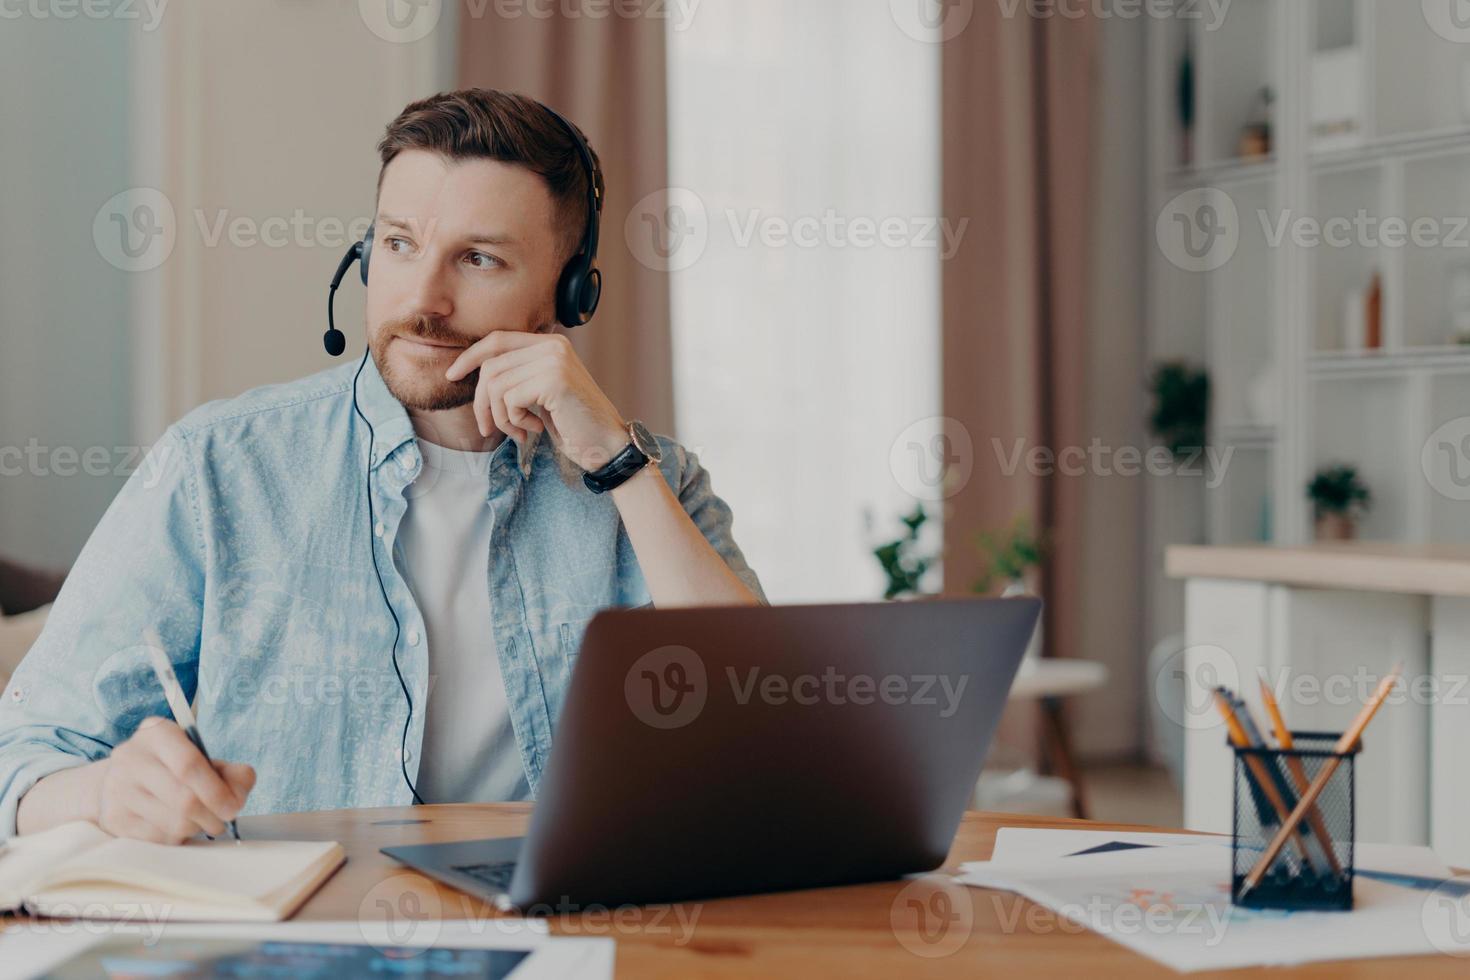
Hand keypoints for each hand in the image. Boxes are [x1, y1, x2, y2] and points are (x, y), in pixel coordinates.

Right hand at [91, 717, 254, 843]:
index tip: (234, 807)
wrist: (120, 780)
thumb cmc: (172, 768)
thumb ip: (231, 771)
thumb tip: (239, 792)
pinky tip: (177, 826)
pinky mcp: (114, 818)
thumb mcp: (202, 757)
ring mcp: (118, 790)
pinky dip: (177, 838)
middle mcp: (131, 758)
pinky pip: (158, 839)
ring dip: (196, 828)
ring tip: (200, 822)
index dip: (217, 792)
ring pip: (172, 823)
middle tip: (221, 821)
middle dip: (212, 816)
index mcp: (158, 733)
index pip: (189, 765)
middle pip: (183, 800)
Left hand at [445, 331, 629, 471]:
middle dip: (481, 401)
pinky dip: (514, 421)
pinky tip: (535, 430)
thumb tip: (473, 373)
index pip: (498, 339)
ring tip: (518, 431)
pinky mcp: (553, 380)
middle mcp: (552, 345)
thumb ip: (518, 376)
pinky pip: (509, 399)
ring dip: (499, 416)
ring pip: (495, 384)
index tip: (452, 375)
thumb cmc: (574, 425)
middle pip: (490, 365)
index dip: (470, 356)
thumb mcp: (541, 394)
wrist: (607, 446)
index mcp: (550, 343)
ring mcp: (553, 360)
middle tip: (488, 428)